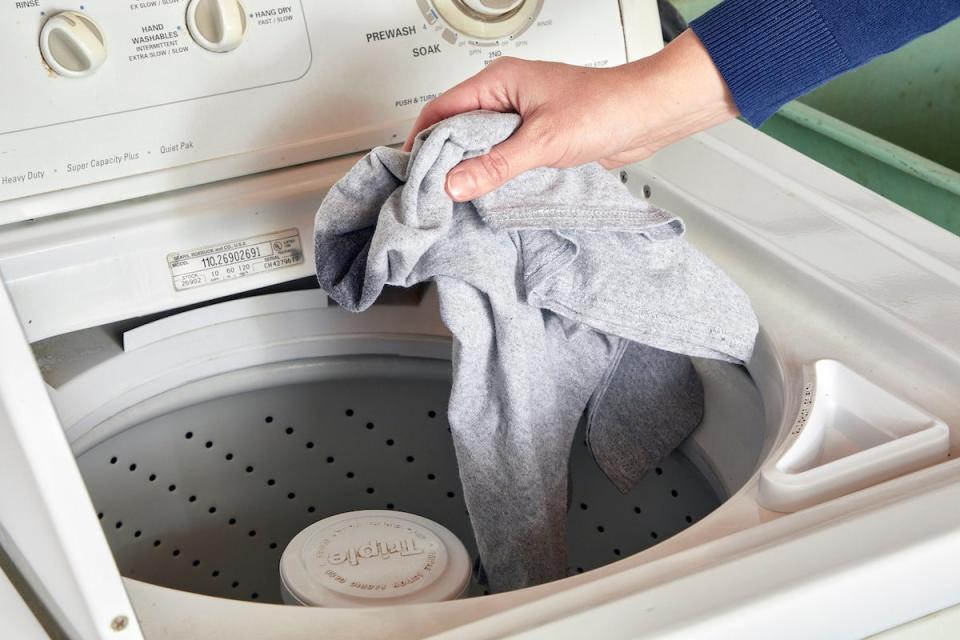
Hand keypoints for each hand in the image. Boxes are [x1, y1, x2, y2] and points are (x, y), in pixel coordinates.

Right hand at [404, 30, 738, 201]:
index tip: (412, 172)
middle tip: (430, 190)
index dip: (423, 140)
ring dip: (470, 167)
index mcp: (499, 80)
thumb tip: (455, 183)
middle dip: (442, 157)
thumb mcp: (542, 141)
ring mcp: (521, 116)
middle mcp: (506, 95)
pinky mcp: (536, 136)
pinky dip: (493, 172)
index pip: (442, 108)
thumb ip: (496, 165)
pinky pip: (503, 155)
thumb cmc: (605, 108)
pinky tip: (490, 192)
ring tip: (456, 195)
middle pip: (457, 127)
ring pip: (480, 143)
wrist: (646, 115)